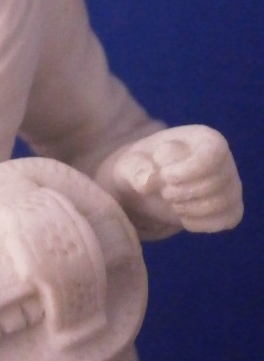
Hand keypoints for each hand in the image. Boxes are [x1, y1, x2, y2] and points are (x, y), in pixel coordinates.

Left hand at [111, 125, 242, 232]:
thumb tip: (148, 181)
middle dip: (183, 193)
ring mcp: (230, 185)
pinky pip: (225, 220)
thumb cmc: (141, 167)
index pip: (212, 154)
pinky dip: (200, 223)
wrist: (147, 187)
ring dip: (189, 208)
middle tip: (163, 191)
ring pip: (221, 203)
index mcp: (204, 137)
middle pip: (215, 183)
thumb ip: (134, 168)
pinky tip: (182, 215)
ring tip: (171, 201)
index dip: (188, 170)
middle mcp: (224, 159)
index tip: (165, 175)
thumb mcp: (129, 164)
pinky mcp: (231, 208)